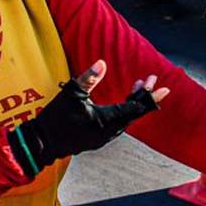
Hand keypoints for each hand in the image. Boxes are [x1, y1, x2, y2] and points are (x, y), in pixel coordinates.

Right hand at [13, 59, 169, 170]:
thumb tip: (102, 62)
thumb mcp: (71, 94)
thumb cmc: (55, 118)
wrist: (41, 143)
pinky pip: (118, 123)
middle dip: (144, 96)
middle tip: (152, 80)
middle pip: (133, 113)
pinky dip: (124, 110)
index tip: (164, 88)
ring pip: (126, 118)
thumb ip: (89, 78)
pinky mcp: (97, 138)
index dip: (150, 96)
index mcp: (106, 121)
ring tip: (140, 86)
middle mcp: (109, 132)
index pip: (135, 107)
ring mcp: (103, 137)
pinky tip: (124, 101)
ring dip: (134, 102)